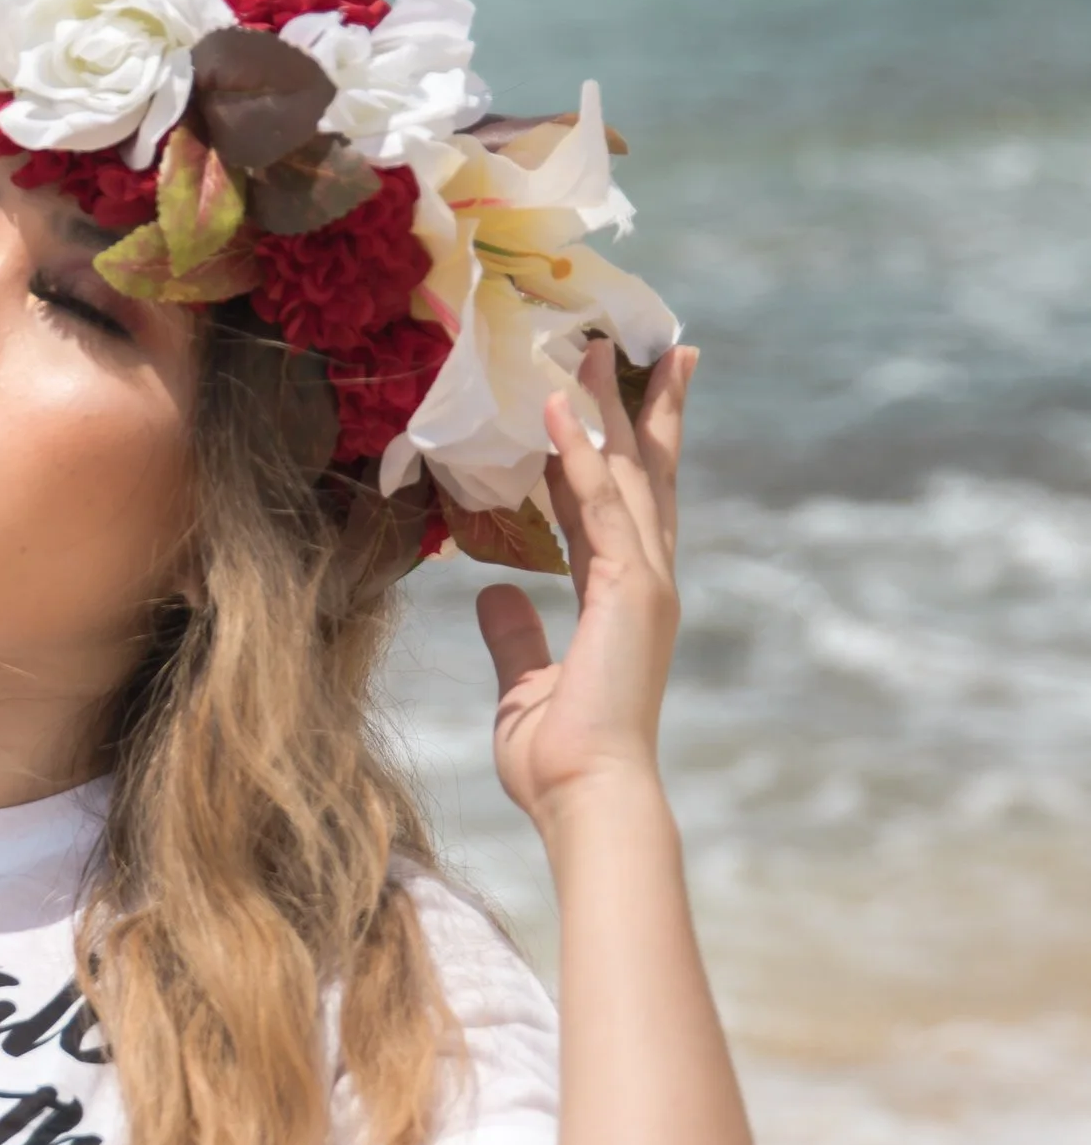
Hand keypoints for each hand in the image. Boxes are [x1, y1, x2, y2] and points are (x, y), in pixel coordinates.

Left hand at [476, 339, 695, 828]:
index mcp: (625, 599)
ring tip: (593, 348)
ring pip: (630, 471)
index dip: (622, 449)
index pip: (625, 505)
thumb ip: (515, 634)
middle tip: (650, 346)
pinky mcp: (630, 589)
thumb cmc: (562, 758)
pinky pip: (599, 505)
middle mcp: (645, 579)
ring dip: (609, 407)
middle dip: (647, 407)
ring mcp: (645, 580)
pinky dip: (581, 454)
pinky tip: (558, 409)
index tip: (623, 398)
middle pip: (649, 472)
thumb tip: (494, 592)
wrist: (589, 798)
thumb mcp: (526, 683)